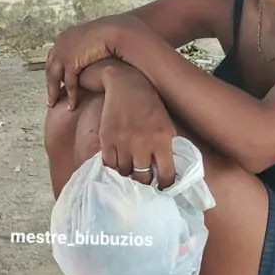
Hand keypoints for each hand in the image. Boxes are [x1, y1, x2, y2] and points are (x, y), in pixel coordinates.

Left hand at [46, 19, 119, 109]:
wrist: (113, 31)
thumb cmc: (109, 34)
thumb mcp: (92, 40)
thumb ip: (86, 48)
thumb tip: (89, 56)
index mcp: (65, 37)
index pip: (54, 57)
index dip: (54, 70)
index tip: (53, 81)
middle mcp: (60, 44)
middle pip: (50, 68)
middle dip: (49, 83)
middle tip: (49, 97)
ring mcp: (63, 53)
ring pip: (54, 77)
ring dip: (53, 92)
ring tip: (53, 104)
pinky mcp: (71, 62)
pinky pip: (69, 83)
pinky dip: (71, 95)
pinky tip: (71, 105)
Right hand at [99, 70, 176, 189]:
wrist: (127, 86)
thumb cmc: (151, 105)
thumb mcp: (166, 124)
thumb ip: (166, 146)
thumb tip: (164, 170)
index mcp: (162, 139)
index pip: (166, 174)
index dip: (165, 185)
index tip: (163, 188)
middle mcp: (142, 144)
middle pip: (142, 178)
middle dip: (145, 183)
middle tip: (145, 182)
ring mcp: (123, 142)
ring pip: (124, 173)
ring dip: (128, 174)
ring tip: (131, 171)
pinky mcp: (107, 139)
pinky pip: (109, 164)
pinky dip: (113, 166)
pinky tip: (118, 163)